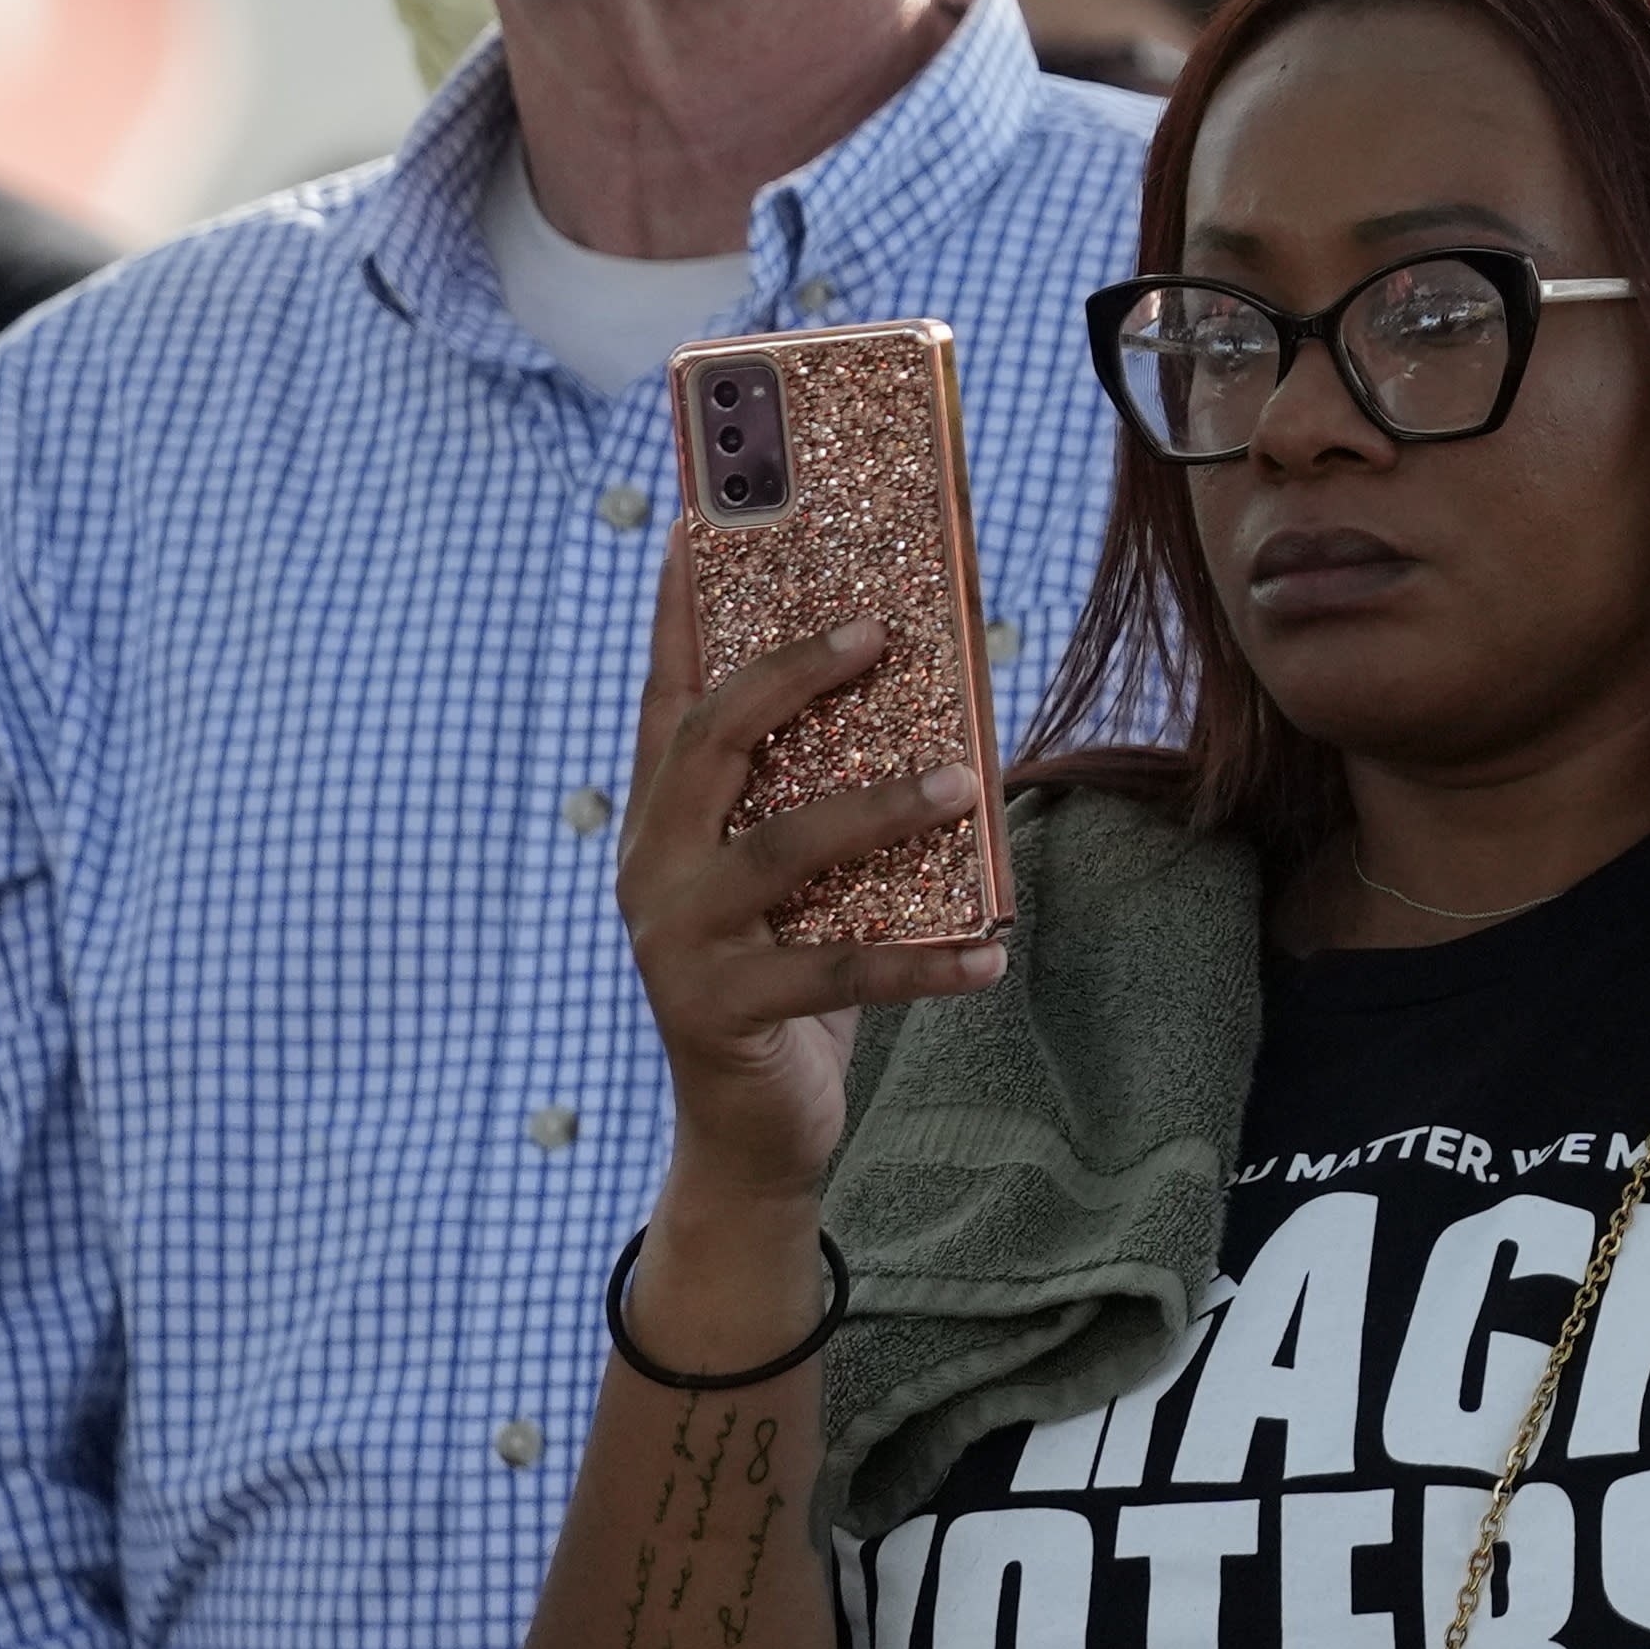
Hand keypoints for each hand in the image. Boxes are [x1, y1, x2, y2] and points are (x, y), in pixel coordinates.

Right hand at [619, 548, 1008, 1203]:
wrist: (748, 1131)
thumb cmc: (790, 978)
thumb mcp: (800, 878)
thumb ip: (824, 799)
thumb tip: (942, 715)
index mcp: (665, 814)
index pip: (672, 688)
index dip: (688, 606)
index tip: (707, 517)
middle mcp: (655, 861)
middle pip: (715, 737)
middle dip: (796, 673)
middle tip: (881, 629)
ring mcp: (679, 938)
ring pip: (783, 848)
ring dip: (881, 808)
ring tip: (964, 783)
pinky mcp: (723, 1011)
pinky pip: (841, 972)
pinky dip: (926, 961)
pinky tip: (994, 954)